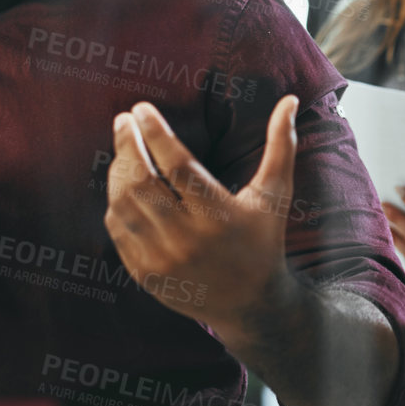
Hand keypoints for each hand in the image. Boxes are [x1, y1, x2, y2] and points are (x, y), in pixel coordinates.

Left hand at [104, 96, 300, 333]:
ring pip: (124, 205)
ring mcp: (162, 259)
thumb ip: (281, 145)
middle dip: (127, 144)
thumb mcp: (275, 194)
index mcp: (218, 215)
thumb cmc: (264, 241)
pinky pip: (118, 231)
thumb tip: (289, 99)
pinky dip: (115, 202)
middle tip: (124, 119)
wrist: (251, 306)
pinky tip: (121, 184)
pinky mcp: (145, 275)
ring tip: (123, 148)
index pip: (176, 164)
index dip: (155, 132)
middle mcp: (187, 239)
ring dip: (117, 171)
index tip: (141, 108)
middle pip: (142, 182)